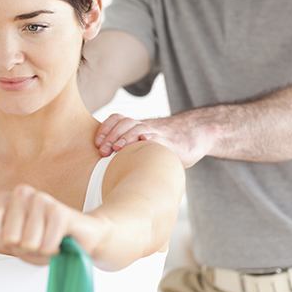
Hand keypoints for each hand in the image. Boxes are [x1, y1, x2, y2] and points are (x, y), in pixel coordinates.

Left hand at [0, 185, 106, 265]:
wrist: (82, 238)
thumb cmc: (43, 237)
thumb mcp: (8, 241)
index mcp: (4, 198)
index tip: (13, 238)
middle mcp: (21, 193)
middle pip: (6, 237)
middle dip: (21, 248)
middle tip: (34, 240)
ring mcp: (41, 200)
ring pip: (26, 242)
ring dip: (38, 250)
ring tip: (47, 239)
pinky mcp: (60, 212)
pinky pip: (45, 245)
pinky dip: (52, 250)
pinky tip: (59, 240)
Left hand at [95, 113, 214, 167]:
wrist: (195, 135)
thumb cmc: (166, 143)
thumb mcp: (144, 142)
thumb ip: (128, 150)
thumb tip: (107, 171)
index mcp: (137, 126)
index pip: (116, 119)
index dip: (105, 129)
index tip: (96, 144)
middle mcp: (145, 127)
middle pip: (124, 123)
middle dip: (111, 136)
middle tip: (103, 151)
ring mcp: (158, 133)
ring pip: (138, 128)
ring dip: (125, 137)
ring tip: (117, 149)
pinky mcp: (171, 143)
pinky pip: (159, 139)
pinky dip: (150, 140)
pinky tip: (143, 142)